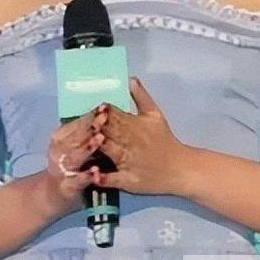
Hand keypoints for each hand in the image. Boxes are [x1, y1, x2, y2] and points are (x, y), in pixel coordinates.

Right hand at [40, 106, 106, 217]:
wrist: (53, 194)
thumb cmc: (70, 166)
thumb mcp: (72, 145)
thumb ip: (84, 132)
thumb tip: (104, 113)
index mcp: (59, 138)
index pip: (76, 124)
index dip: (90, 115)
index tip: (104, 107)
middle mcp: (57, 151)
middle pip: (76, 136)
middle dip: (91, 127)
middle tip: (105, 117)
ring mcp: (60, 169)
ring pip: (75, 156)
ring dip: (87, 147)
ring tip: (100, 139)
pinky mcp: (66, 187)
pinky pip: (77, 180)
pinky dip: (85, 176)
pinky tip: (96, 172)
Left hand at [89, 77, 195, 195]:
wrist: (181, 168)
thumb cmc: (164, 140)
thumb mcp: (155, 115)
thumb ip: (141, 97)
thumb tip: (130, 79)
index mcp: (134, 124)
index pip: (112, 114)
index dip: (99, 112)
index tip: (89, 110)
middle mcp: (129, 141)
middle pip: (107, 131)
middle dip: (93, 127)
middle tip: (79, 125)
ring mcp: (128, 161)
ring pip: (108, 152)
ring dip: (93, 147)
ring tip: (79, 144)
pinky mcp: (128, 180)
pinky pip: (113, 178)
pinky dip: (103, 176)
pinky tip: (92, 173)